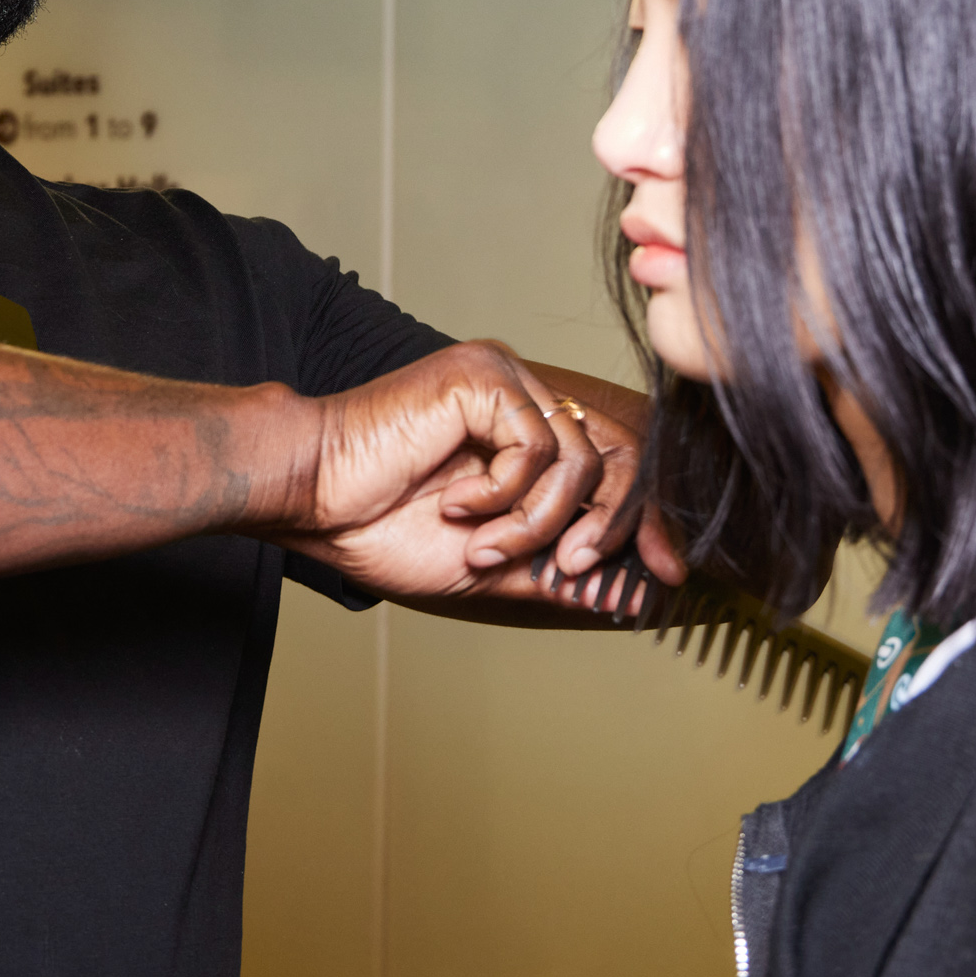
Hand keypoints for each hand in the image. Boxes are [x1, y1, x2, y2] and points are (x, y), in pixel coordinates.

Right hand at [273, 342, 635, 600]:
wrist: (313, 499)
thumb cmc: (380, 527)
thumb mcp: (492, 564)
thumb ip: (556, 570)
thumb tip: (628, 598)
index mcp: (522, 428)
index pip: (614, 464)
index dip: (643, 519)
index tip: (662, 575)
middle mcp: (521, 394)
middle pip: (617, 454)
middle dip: (617, 522)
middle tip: (583, 568)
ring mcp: (504, 379)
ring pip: (579, 460)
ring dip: (534, 522)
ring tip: (482, 546)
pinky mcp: (484, 378)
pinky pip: (537, 448)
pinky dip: (504, 495)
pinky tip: (459, 506)